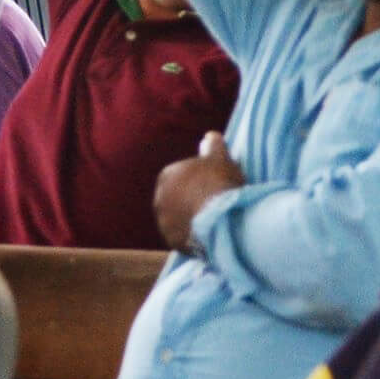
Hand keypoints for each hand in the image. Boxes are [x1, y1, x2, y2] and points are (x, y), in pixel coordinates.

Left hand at [153, 131, 245, 252]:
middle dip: (194, 201)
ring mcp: (164, 223)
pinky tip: (212, 235)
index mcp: (167, 176)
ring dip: (194, 220)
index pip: (182, 177)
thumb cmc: (219, 183)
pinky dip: (196, 237)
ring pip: (181, 220)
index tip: (216, 186)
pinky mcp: (173, 243)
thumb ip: (213, 145)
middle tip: (217, 205)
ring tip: (217, 222)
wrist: (220, 218)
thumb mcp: (220, 158)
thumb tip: (210, 135)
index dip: (200, 181)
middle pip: (180, 199)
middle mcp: (159, 199)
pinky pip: (186, 238)